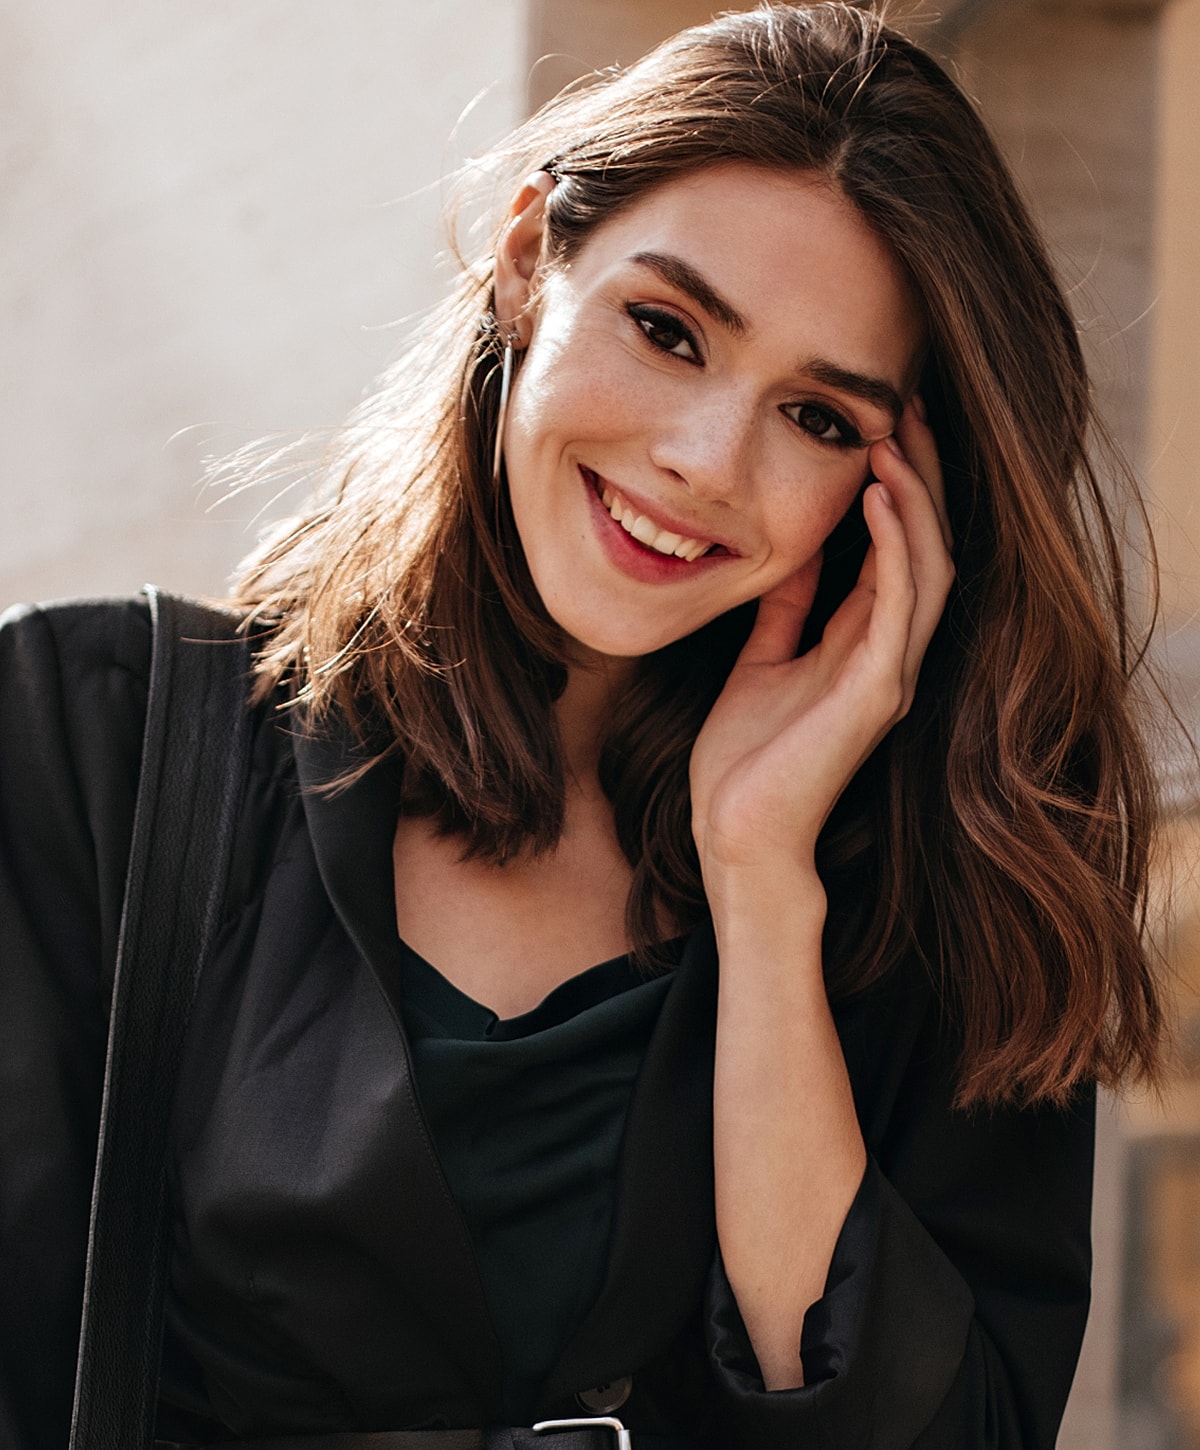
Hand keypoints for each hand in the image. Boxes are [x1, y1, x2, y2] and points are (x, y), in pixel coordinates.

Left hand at [689, 398, 953, 886]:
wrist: (736, 837)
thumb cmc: (744, 761)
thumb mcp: (761, 662)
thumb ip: (787, 609)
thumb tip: (795, 547)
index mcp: (863, 646)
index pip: (896, 551)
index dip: (895, 487)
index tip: (876, 425)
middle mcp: (890, 655)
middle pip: (926, 547)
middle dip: (919, 475)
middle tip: (905, 407)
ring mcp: (891, 674)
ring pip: (929, 567)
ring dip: (915, 498)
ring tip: (893, 435)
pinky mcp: (878, 693)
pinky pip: (900, 605)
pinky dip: (896, 546)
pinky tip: (878, 496)